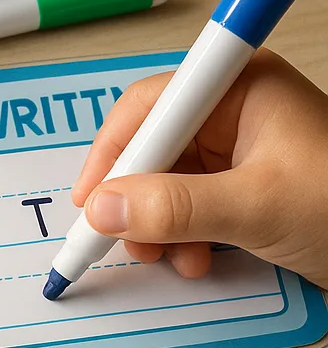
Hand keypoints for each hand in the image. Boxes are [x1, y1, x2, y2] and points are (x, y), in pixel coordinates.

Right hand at [72, 49, 327, 288]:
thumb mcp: (256, 208)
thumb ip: (175, 208)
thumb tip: (102, 211)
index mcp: (239, 88)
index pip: (149, 107)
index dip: (112, 154)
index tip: (90, 202)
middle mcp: (233, 112)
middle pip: (151, 148)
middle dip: (134, 199)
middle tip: (124, 239)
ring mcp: (236, 151)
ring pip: (163, 183)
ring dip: (157, 226)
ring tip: (170, 258)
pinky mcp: (240, 186)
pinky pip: (186, 205)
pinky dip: (181, 236)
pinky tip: (197, 259)